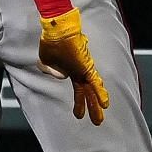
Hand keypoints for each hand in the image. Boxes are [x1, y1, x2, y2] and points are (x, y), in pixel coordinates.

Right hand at [37, 8, 109, 125]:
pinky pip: (94, 83)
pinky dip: (100, 93)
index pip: (79, 90)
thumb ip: (50, 70)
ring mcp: (84, 70)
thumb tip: (61, 76)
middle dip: (91, 108)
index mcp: (71, 71)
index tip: (78, 113)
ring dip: (95, 106)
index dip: (80, 101)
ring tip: (99, 119)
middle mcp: (80, 72)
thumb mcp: (45, 60)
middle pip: (87, 93)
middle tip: (97, 121)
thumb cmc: (52, 42)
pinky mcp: (86, 67)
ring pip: (92, 91)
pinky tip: (105, 103)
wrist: (57, 30)